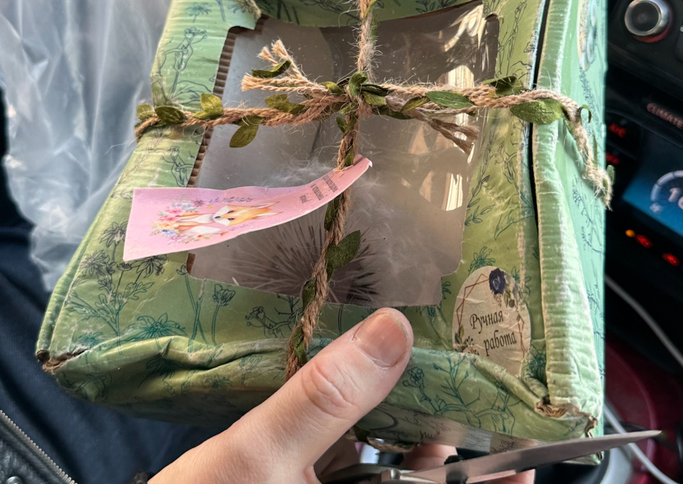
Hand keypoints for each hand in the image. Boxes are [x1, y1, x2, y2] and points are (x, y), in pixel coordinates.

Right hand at [150, 308, 533, 483]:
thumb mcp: (261, 455)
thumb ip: (327, 396)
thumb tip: (396, 326)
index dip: (493, 481)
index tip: (532, 449)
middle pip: (417, 481)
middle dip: (445, 446)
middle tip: (468, 389)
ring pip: (384, 473)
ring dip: (402, 432)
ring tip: (417, 376)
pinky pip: (346, 465)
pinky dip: (356, 433)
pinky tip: (359, 397)